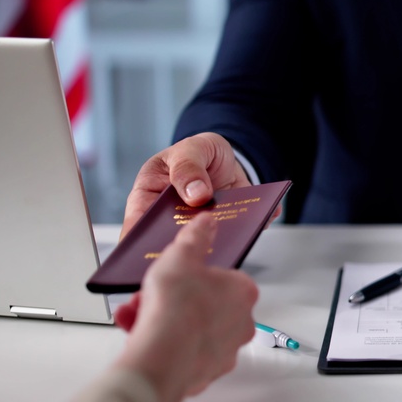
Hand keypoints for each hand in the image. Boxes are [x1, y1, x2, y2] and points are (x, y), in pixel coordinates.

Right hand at [113, 213, 258, 401]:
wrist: (163, 357)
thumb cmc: (177, 307)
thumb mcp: (180, 256)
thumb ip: (194, 237)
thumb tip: (206, 222)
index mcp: (243, 293)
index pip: (224, 277)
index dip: (194, 275)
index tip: (175, 275)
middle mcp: (241, 324)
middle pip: (204, 305)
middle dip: (172, 299)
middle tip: (150, 294)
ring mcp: (224, 352)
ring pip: (190, 330)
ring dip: (161, 319)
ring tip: (134, 313)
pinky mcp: (203, 374)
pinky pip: (179, 354)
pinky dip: (160, 342)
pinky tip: (136, 334)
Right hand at [123, 132, 262, 238]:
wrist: (227, 156)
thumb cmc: (197, 151)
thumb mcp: (190, 149)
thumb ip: (187, 166)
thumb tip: (195, 194)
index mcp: (149, 196)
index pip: (137, 225)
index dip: (138, 241)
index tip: (149, 251)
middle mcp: (171, 218)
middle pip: (169, 241)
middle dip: (181, 249)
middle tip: (195, 252)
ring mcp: (197, 226)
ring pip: (203, 244)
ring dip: (218, 244)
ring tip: (232, 240)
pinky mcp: (222, 227)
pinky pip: (234, 233)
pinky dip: (248, 229)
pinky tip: (263, 219)